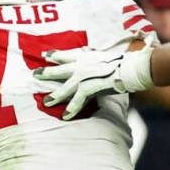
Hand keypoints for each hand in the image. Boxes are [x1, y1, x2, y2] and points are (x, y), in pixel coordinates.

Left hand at [33, 47, 153, 119]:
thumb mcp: (108, 56)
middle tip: (34, 74)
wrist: (135, 66)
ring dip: (55, 95)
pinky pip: (78, 100)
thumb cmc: (126, 62)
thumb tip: (93, 61)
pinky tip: (65, 116)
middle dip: (47, 72)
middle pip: (61, 69)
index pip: (68, 54)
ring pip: (65, 87)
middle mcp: (83, 65)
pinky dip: (71, 109)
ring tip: (45, 102)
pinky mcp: (91, 87)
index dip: (56, 55)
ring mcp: (86, 76)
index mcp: (88, 56)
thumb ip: (97, 59)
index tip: (45, 55)